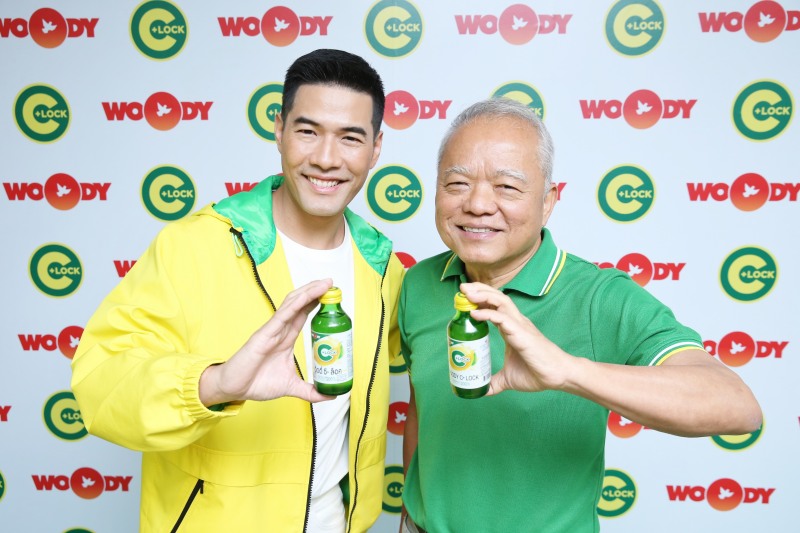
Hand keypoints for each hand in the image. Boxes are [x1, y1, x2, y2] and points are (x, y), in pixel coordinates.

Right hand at [200, 279, 333, 404]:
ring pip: (292, 305)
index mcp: (286, 338)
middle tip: (332, 283)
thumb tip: (330, 395)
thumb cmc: (257, 383)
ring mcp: (272, 330)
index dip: (317, 302)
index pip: (304, 314)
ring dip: (308, 292)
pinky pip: (280, 317)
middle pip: (300, 304)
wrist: (235, 389)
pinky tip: (305, 297)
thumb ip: (310, 390)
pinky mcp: (263, 335)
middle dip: (316, 292)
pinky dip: (294, 305)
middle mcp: (280, 330)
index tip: (332, 295)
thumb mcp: (291, 386)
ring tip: (323, 284)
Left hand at [459, 282, 572, 395]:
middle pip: (496, 297)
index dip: (479, 300)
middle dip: (478, 290)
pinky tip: (475, 313)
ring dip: (482, 294)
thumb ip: (494, 382)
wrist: (556, 377)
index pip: (493, 306)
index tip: (463, 299)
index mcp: (511, 328)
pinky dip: (488, 313)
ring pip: (500, 301)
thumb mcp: (508, 378)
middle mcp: (515, 322)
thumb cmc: (536, 373)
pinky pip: (503, 318)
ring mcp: (519, 325)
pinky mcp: (522, 333)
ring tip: (466, 292)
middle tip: (462, 287)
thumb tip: (482, 391)